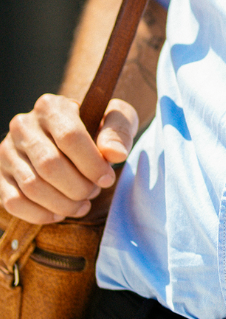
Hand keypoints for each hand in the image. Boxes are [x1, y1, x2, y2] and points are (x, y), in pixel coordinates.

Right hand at [0, 94, 138, 223]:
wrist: (73, 134)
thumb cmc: (97, 126)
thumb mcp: (116, 118)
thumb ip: (118, 132)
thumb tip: (116, 154)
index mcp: (51, 106)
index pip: (70, 136)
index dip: (91, 163)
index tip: (108, 178)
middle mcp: (24, 126)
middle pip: (49, 165)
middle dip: (77, 187)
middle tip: (94, 193)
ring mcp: (7, 152)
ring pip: (31, 186)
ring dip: (61, 203)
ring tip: (82, 205)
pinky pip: (13, 202)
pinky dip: (39, 214)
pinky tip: (60, 213)